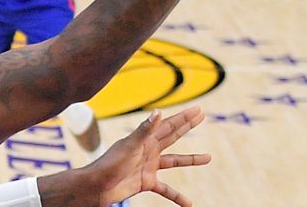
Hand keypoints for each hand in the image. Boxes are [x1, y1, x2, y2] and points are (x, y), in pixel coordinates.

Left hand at [87, 107, 210, 206]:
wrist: (97, 186)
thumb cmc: (110, 164)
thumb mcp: (130, 146)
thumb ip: (144, 131)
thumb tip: (158, 112)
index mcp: (146, 139)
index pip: (169, 125)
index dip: (185, 117)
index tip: (199, 109)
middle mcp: (149, 150)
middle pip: (173, 135)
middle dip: (187, 125)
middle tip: (202, 116)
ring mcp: (149, 166)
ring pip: (174, 161)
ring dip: (190, 159)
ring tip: (208, 158)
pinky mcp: (147, 182)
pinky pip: (167, 189)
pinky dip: (177, 196)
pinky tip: (188, 203)